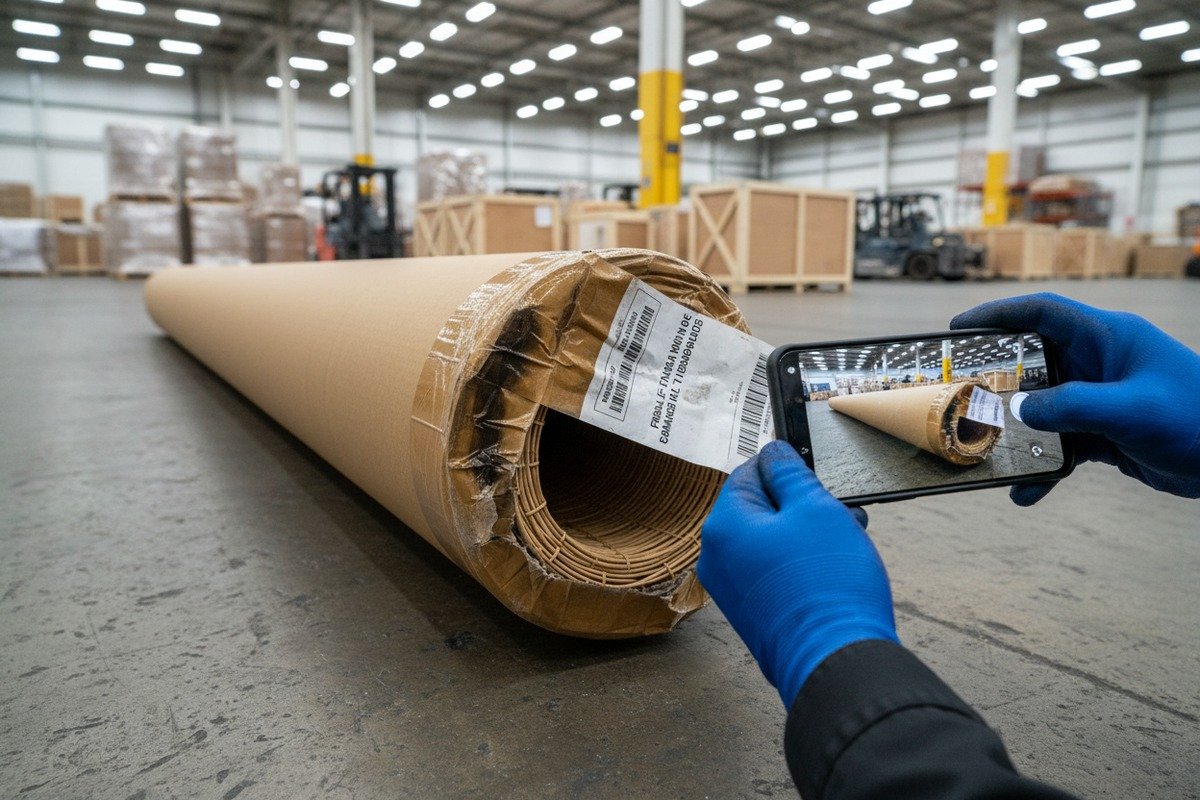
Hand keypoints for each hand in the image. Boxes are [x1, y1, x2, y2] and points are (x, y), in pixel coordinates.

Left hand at [698, 441, 897, 706]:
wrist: (836, 661)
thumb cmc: (826, 583)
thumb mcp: (814, 508)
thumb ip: (790, 473)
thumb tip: (773, 451)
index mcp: (723, 525)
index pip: (748, 473)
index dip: (786, 469)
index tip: (816, 474)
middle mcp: (717, 557)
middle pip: (760, 509)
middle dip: (802, 506)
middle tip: (841, 512)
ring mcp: (733, 589)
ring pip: (771, 541)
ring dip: (808, 535)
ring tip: (847, 539)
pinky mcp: (753, 613)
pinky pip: (774, 572)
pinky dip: (802, 564)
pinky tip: (835, 567)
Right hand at [951, 293, 1199, 503]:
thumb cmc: (1195, 418)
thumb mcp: (1129, 410)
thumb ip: (1071, 406)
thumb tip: (1020, 411)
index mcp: (1108, 339)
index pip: (1043, 313)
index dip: (998, 315)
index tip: (959, 329)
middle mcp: (1100, 363)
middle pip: (1034, 362)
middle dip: (997, 380)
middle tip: (960, 394)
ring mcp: (1102, 399)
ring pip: (1043, 409)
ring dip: (1018, 432)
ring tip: (987, 448)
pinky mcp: (1106, 432)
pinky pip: (1061, 444)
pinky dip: (1043, 465)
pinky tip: (1027, 489)